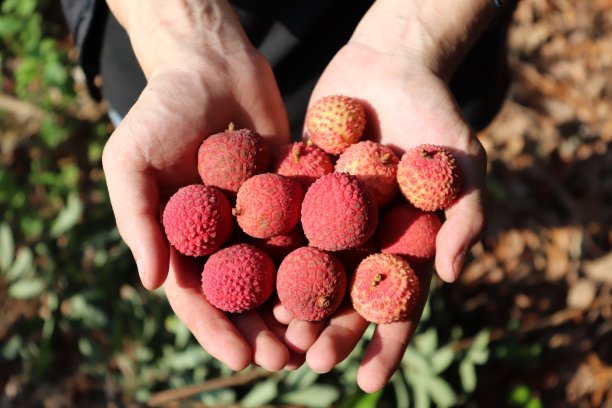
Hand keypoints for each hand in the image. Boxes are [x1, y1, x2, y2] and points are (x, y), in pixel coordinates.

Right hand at [102, 0, 291, 369]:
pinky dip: (320, 262)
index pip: (197, 297)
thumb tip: (149, 283)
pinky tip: (341, 286)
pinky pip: (306, 235)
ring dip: (296, 308)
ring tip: (317, 337)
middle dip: (263, 331)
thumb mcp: (131, 160)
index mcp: (181, 241)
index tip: (240, 359)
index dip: (216, 330)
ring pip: (279, 275)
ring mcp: (258, 221)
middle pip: (244, 296)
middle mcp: (222, 239)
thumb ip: (137, 219)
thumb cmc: (162, 110)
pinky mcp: (291, 199)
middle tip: (288, 360)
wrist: (213, 65)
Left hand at [278, 0, 492, 390]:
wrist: (391, 63)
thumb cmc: (437, 113)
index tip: (366, 383)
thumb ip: (464, 216)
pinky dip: (262, 249)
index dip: (384, 345)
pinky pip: (278, 223)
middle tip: (307, 359)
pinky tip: (242, 273)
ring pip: (306, 268)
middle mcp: (362, 238)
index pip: (396, 306)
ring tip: (272, 331)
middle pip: (345, 295)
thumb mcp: (464, 161)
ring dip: (290, 301)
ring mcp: (327, 216)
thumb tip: (451, 276)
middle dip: (328, 330)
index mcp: (402, 245)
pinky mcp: (296, 188)